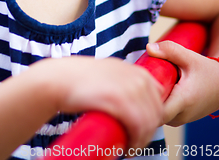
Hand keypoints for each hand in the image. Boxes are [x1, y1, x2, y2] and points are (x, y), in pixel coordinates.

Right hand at [37, 56, 163, 149]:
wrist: (60, 79)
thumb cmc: (79, 79)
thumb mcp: (108, 71)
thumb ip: (123, 79)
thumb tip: (134, 100)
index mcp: (136, 70)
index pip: (158, 97)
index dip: (151, 115)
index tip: (140, 127)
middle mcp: (137, 77)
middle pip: (156, 111)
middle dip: (148, 130)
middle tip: (134, 141)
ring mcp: (131, 88)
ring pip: (149, 122)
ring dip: (142, 139)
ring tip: (129, 147)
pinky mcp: (121, 101)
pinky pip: (139, 127)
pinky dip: (136, 141)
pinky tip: (127, 147)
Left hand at [147, 41, 218, 125]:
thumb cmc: (207, 71)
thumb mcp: (189, 57)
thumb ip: (169, 49)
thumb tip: (148, 48)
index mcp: (184, 101)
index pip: (157, 112)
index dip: (146, 100)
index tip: (142, 84)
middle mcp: (182, 115)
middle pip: (155, 114)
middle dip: (146, 99)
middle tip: (143, 81)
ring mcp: (182, 120)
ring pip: (159, 116)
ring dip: (153, 102)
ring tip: (152, 84)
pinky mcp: (181, 119)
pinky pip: (165, 115)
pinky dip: (160, 104)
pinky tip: (159, 90)